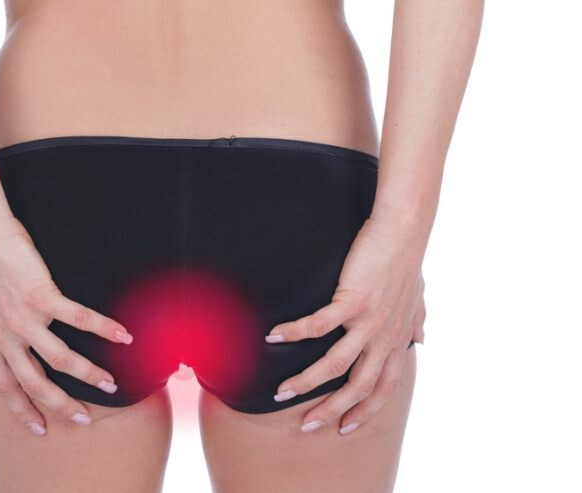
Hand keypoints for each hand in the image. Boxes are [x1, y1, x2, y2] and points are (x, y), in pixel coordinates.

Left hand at [0, 216, 132, 435]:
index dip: (22, 410)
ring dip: (89, 375)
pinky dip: (104, 328)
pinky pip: (79, 319)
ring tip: (111, 385)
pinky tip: (124, 336)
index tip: (39, 429)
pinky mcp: (41, 296)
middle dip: (61, 406)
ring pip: (60, 359)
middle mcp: (6, 336)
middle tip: (83, 420)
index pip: (6, 387)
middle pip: (35, 383)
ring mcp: (24, 318)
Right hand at [266, 216, 426, 434]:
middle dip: (332, 411)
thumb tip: (422, 338)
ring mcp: (370, 321)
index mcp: (397, 339)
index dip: (366, 412)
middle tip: (307, 425)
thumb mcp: (417, 297)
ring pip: (336, 364)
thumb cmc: (406, 260)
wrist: (404, 230)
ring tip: (281, 391)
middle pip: (359, 387)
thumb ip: (417, 320)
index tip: (345, 429)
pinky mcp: (353, 300)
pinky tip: (273, 336)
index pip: (384, 388)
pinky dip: (295, 333)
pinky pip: (319, 325)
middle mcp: (385, 337)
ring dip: (306, 381)